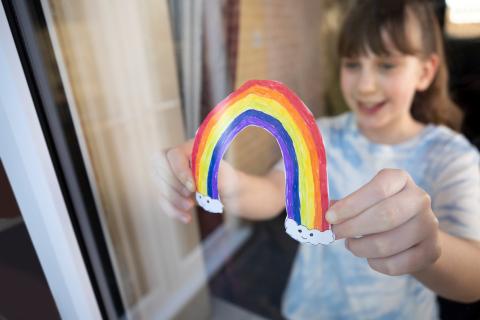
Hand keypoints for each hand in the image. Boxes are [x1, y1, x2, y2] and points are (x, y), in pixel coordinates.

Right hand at [152, 140, 239, 222]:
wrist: (228, 192)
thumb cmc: (226, 179)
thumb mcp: (222, 173)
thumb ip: (209, 171)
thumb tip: (196, 173)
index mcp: (190, 148)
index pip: (174, 155)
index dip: (179, 172)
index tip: (192, 187)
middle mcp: (176, 158)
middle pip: (159, 167)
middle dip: (173, 184)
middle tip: (189, 195)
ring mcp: (169, 173)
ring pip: (159, 184)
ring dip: (173, 199)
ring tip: (190, 207)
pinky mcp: (168, 189)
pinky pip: (162, 199)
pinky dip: (173, 210)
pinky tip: (186, 218)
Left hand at [326, 169, 440, 275]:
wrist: (415, 235)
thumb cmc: (380, 212)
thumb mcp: (365, 201)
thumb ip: (345, 205)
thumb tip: (322, 211)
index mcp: (400, 179)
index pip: (378, 189)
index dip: (351, 204)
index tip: (330, 216)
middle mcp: (420, 198)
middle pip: (386, 215)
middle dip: (353, 227)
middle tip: (336, 233)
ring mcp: (429, 225)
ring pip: (388, 243)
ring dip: (361, 248)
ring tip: (351, 245)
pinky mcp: (431, 251)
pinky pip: (396, 264)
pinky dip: (375, 263)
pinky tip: (370, 257)